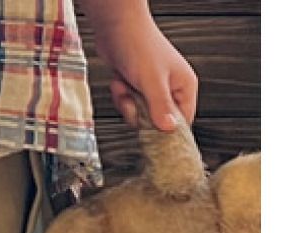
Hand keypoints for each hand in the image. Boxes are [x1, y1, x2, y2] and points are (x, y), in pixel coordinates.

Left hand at [85, 4, 198, 131]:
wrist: (116, 28)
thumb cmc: (139, 46)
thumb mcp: (152, 82)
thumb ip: (160, 108)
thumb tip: (169, 130)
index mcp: (184, 87)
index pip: (183, 122)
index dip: (167, 131)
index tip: (153, 137)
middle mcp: (170, 89)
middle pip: (157, 122)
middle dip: (140, 113)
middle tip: (134, 98)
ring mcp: (152, 89)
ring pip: (139, 115)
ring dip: (127, 103)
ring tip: (126, 85)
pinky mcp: (136, 87)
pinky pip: (128, 105)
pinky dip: (120, 96)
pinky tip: (120, 81)